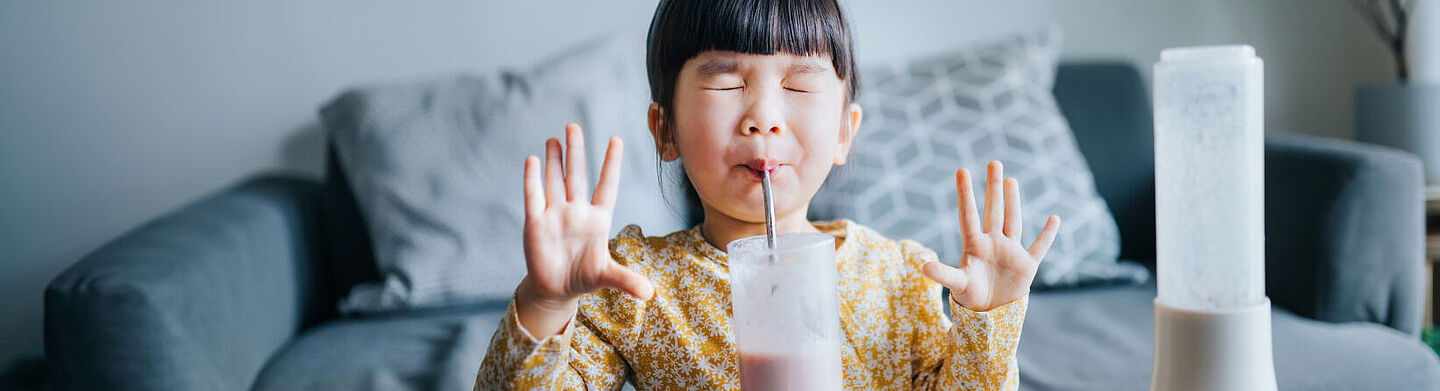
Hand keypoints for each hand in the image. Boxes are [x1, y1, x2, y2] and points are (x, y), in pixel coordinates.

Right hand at [514, 124, 654, 336]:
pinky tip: (533, 160)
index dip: (610, 164)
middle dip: (576, 151)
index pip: (606, 185)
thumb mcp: (608, 277)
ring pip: (555, 180)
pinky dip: (532, 179)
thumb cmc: (584, 277)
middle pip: (577, 176)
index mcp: (598, 219)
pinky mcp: (535, 223)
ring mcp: (555, 215)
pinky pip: (533, 196)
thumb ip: (627, 281)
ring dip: (555, 160)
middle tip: (573, 126)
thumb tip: (650, 295)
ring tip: (555, 137)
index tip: (616, 139)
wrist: (556, 288)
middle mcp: (576, 211)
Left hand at [921, 161, 1059, 311]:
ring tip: (1010, 180)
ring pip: (1013, 221)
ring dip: (1013, 201)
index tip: (962, 170)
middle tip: (994, 162)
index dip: (966, 193)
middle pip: (993, 210)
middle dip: (993, 188)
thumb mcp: (958, 284)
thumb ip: (944, 274)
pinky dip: (1048, 234)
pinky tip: (1055, 218)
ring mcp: (1010, 251)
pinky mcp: (1027, 265)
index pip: (969, 214)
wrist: (989, 315)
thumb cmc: (970, 298)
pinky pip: (1040, 246)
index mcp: (974, 245)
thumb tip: (923, 267)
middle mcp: (993, 243)